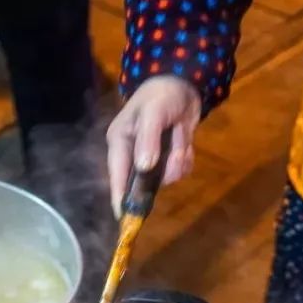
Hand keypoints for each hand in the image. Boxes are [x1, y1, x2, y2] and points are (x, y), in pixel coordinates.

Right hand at [106, 76, 200, 216]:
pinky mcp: (169, 158)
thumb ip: (148, 139)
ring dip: (178, 161)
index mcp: (120, 142)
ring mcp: (152, 158)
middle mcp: (133, 153)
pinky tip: (186, 141)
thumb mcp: (153, 113)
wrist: (185, 83)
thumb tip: (143, 167)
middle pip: (144, 181)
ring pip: (166, 177)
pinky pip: (179, 170)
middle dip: (164, 171)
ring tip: (181, 137)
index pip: (117, 175)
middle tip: (177, 151)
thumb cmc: (161, 95)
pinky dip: (186, 159)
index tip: (124, 218)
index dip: (120, 197)